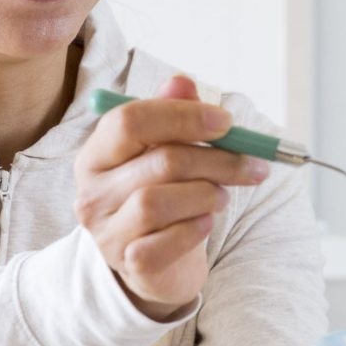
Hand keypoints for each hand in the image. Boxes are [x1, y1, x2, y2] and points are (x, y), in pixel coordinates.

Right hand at [75, 73, 266, 319]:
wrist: (156, 262)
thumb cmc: (164, 194)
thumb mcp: (166, 149)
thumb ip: (173, 113)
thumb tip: (182, 82)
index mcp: (96, 154)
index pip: (130, 121)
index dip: (184, 116)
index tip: (228, 122)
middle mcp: (92, 192)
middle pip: (160, 160)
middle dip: (217, 159)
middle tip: (253, 164)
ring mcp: (106, 231)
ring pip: (160, 200)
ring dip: (207, 194)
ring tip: (220, 196)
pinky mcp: (129, 263)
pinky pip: (170, 240)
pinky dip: (197, 228)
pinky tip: (204, 222)